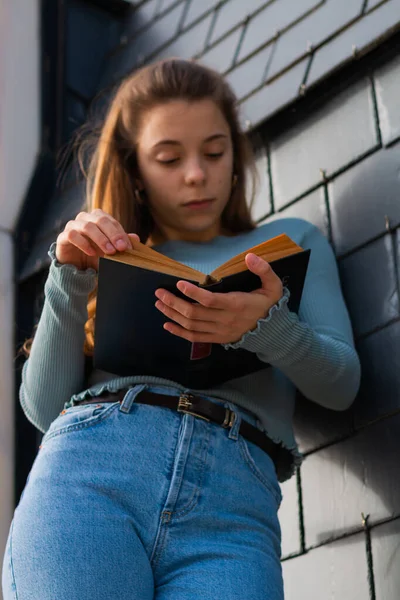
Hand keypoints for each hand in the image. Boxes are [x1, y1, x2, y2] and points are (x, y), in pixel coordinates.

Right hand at [55, 209, 138, 270]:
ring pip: (87, 226)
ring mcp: (73, 225)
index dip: (121, 233)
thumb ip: (121, 243)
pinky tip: (92, 253)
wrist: (75, 266)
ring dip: (101, 239)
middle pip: (101, 220)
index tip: (128, 247)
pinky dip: (83, 243)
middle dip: (113, 234)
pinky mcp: (63, 236)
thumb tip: (136, 238)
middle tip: (122, 248)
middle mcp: (85, 218)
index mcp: (98, 218)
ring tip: (110, 252)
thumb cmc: (95, 255)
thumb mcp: (110, 250)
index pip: (112, 222)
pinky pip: (72, 235)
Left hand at [154, 253, 283, 344]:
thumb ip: (263, 270)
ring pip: (191, 325)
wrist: (272, 331)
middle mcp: (226, 320)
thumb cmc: (268, 304)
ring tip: (159, 303)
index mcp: (237, 305)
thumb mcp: (273, 285)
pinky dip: (179, 332)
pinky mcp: (217, 339)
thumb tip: (250, 256)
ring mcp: (220, 331)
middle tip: (159, 292)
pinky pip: (194, 337)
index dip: (193, 293)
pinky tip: (167, 324)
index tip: (179, 284)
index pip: (210, 300)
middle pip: (194, 313)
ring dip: (173, 314)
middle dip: (174, 302)